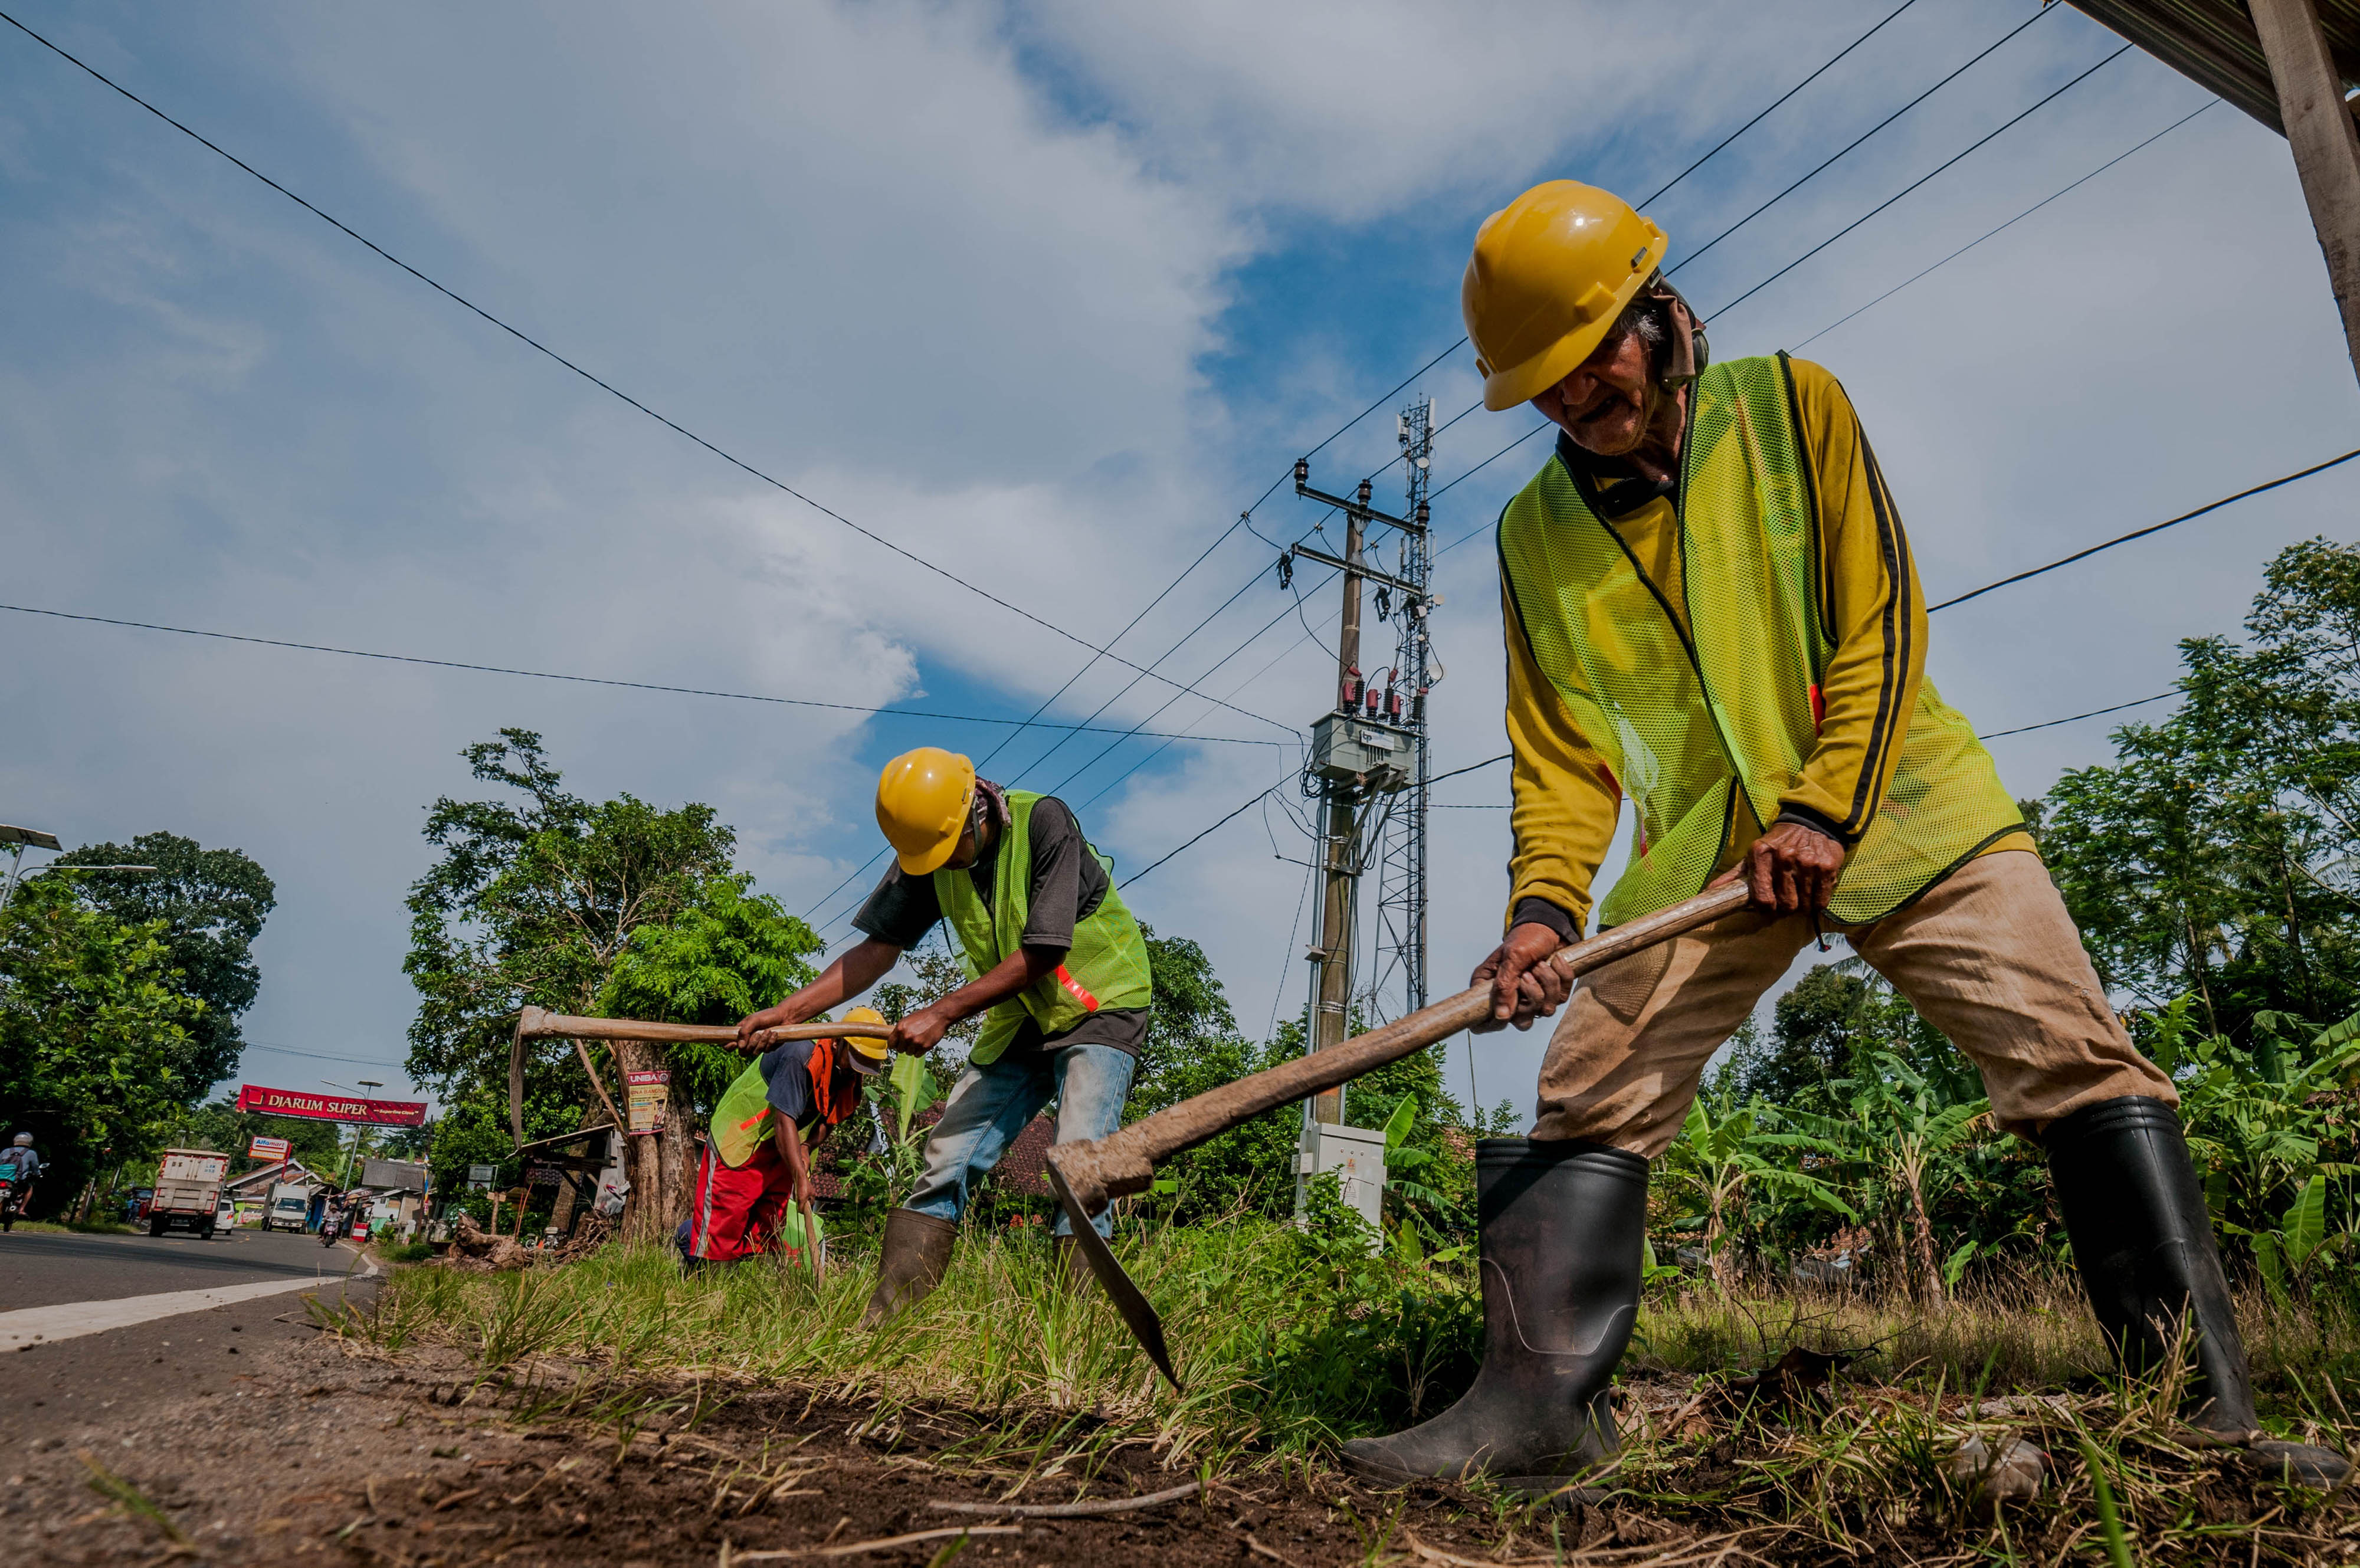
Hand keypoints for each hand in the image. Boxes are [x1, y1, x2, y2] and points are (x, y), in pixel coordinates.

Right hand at [734, 1003, 798, 1048]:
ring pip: (755, 1052)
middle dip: (752, 1043)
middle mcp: (748, 1040)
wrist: (786, 1017)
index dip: (728, 1046)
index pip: (728, 1044)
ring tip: (769, 1031)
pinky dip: (771, 1042)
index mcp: (742, 1032)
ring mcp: (758, 1045)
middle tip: (759, 1033)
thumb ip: (744, 1031)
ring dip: (763, 1042)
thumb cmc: (768, 1015)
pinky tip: (775, 1034)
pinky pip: (766, 1051)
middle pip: (743, 1052)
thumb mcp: (754, 1020)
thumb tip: (740, 1046)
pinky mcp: (768, 1047)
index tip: (734, 1044)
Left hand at [889, 1004, 951, 1055]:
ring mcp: (916, 1042)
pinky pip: (917, 1055)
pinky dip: (919, 1051)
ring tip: (918, 1040)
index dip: (894, 1044)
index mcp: (900, 1028)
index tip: (897, 1044)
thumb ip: (900, 1030)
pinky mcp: (924, 1047)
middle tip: (910, 1041)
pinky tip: (922, 1043)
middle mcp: (906, 1036)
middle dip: (904, 1047)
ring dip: (912, 1049)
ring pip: (909, 1053)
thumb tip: (893, 1039)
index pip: (891, 1044)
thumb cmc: (923, 1017)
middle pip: (899, 1050)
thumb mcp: (907, 1020)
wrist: (938, 1016)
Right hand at [1470, 921, 1573, 1032]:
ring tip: (1542, 964)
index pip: (1485, 1023)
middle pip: (1521, 1020)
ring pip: (1544, 1010)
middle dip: (1532, 995)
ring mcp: (1532, 996)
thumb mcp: (1512, 958)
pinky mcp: (1551, 992)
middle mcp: (1509, 996)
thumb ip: (1505, 986)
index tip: (1511, 1006)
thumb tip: (1501, 1016)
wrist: (1550, 925)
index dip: (1496, 1022)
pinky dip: (1562, 977)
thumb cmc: (1526, 936)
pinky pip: (1561, 998)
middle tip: (1528, 973)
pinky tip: (1556, 962)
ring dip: (1548, 983)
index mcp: (1489, 988)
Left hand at [1710, 820, 1844, 913]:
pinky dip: (1817, 902)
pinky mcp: (1827, 867)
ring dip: (1801, 906)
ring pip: (1804, 906)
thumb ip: (1733, 876)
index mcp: (1761, 855)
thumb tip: (1709, 892)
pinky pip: (1821, 901)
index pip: (1762, 899)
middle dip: (1784, 908)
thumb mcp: (1753, 854)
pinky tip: (1812, 890)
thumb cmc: (1777, 843)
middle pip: (1785, 905)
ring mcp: (1807, 863)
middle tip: (1785, 900)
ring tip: (1799, 892)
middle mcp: (1784, 858)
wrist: (1809, 822)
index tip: (1767, 906)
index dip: (1764, 909)